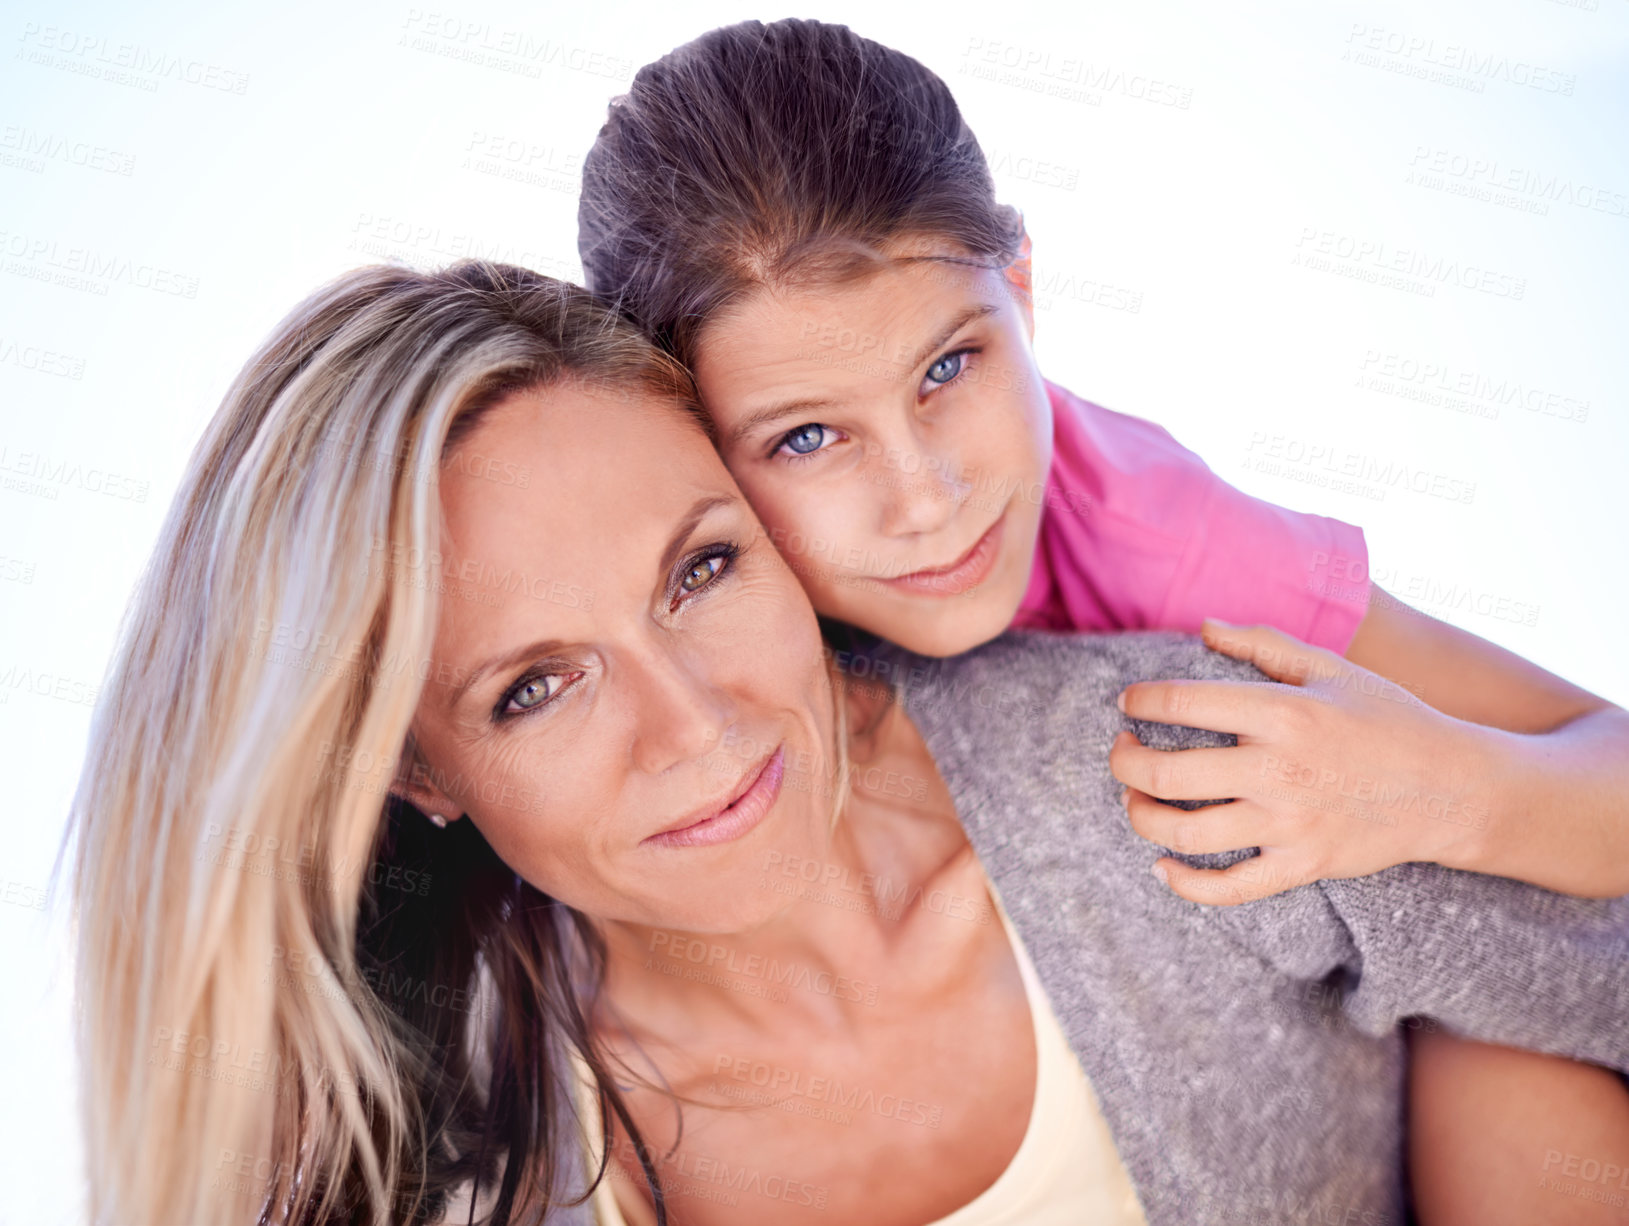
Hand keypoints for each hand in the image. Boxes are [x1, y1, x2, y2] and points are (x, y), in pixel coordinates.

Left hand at [1109, 619, 1493, 904]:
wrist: (1453, 788)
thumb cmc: (1388, 717)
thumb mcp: (1331, 667)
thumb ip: (1263, 642)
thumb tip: (1203, 626)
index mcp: (1283, 712)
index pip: (1182, 703)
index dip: (1140, 701)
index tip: (1129, 703)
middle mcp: (1279, 770)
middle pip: (1167, 773)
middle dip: (1124, 761)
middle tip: (1121, 750)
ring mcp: (1290, 824)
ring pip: (1186, 833)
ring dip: (1141, 817)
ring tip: (1135, 798)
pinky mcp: (1302, 866)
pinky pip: (1228, 889)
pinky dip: (1184, 883)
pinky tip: (1162, 865)